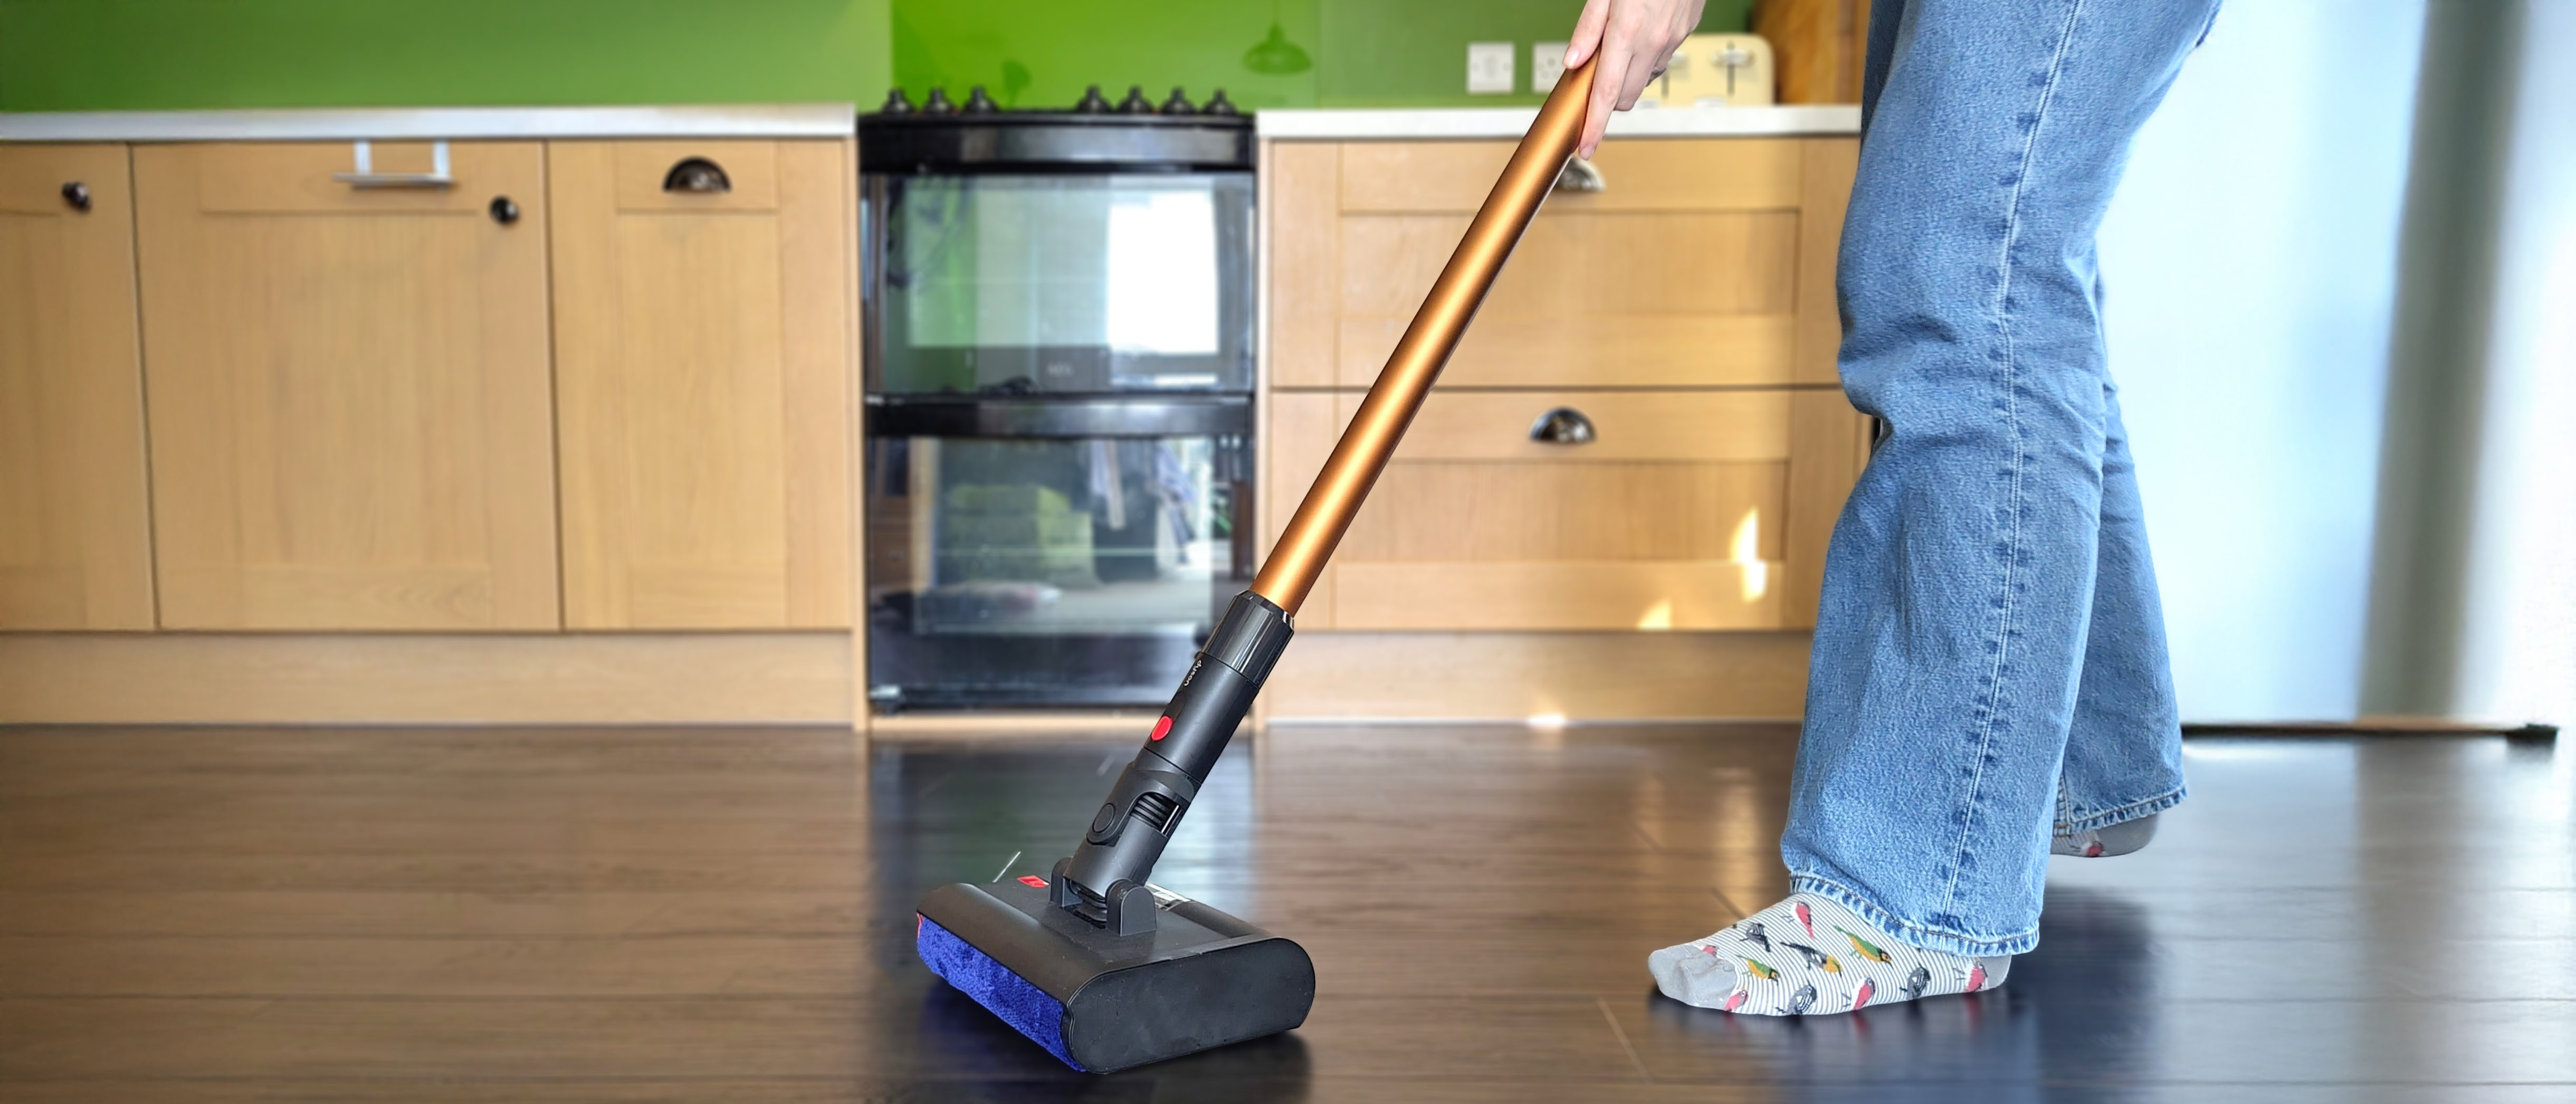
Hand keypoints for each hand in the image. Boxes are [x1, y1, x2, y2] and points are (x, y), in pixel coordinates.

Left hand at [1562, 0, 1707, 158]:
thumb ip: (1587, 28)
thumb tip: (1572, 63)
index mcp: (1628, 31)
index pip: (1606, 93)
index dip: (1594, 125)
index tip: (1585, 146)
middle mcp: (1654, 41)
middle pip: (1625, 97)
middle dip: (1607, 99)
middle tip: (1593, 80)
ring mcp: (1673, 39)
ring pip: (1644, 81)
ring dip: (1627, 77)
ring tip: (1618, 48)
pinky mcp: (1686, 33)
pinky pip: (1660, 61)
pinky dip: (1645, 59)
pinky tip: (1641, 36)